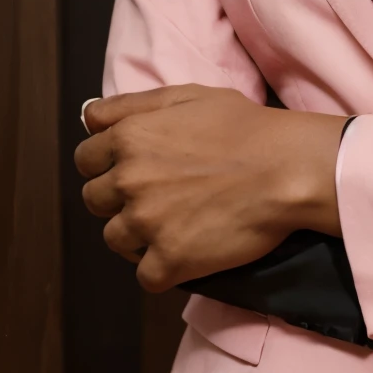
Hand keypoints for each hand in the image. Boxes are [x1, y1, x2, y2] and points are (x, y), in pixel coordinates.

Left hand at [74, 85, 346, 291]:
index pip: (86, 160)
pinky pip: (146, 276)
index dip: (107, 165)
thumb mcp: (185, 96)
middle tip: (159, 198)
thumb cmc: (243, 127)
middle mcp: (128, 180)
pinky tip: (187, 252)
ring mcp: (146, 223)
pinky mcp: (170, 259)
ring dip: (139, 236)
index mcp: (128, 137)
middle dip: (120, 200)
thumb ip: (130, 105)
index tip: (133, 171)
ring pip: (116, 239)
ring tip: (175, 225)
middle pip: (95, 201)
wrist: (287, 168)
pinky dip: (163, 269)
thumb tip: (88, 118)